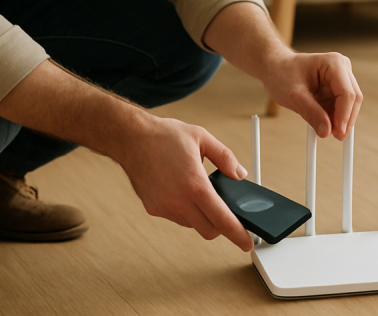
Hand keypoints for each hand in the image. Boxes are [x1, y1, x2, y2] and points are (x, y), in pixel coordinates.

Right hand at [113, 113, 253, 251]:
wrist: (131, 138)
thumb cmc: (164, 136)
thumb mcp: (202, 138)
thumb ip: (225, 158)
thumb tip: (240, 175)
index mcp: (195, 185)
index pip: (222, 220)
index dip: (237, 234)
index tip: (246, 243)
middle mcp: (179, 201)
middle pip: (209, 230)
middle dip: (221, 226)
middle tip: (225, 211)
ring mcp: (164, 207)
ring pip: (192, 225)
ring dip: (201, 216)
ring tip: (198, 191)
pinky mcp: (153, 208)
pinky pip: (176, 218)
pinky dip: (185, 210)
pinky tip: (181, 190)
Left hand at [262, 51, 362, 140]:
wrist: (276, 68)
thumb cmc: (282, 74)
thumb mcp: (294, 96)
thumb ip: (311, 113)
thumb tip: (326, 132)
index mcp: (334, 64)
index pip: (347, 93)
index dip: (344, 115)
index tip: (336, 133)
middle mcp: (342, 68)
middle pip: (353, 99)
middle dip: (345, 119)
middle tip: (334, 136)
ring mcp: (341, 78)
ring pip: (350, 105)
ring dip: (340, 120)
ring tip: (324, 130)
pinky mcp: (337, 88)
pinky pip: (342, 107)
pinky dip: (335, 118)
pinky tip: (323, 124)